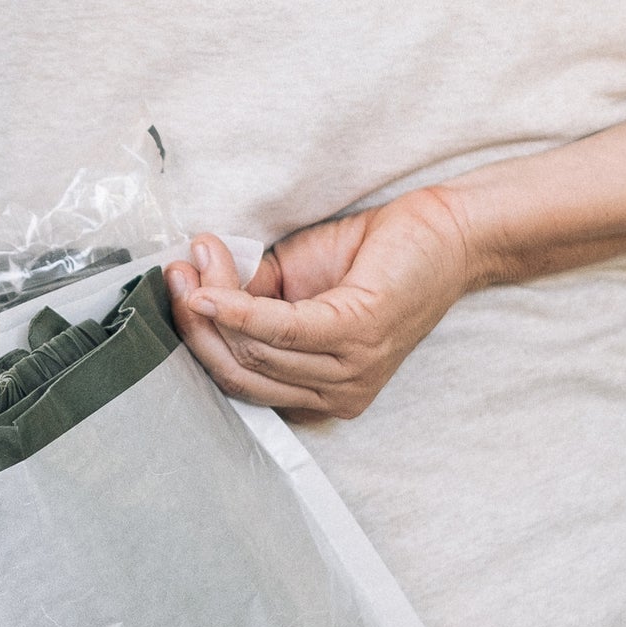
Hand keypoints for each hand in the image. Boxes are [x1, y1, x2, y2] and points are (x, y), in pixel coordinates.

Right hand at [166, 186, 476, 420]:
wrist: (449, 232)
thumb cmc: (376, 256)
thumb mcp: (295, 282)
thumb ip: (251, 298)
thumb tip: (199, 288)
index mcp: (321, 392)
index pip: (242, 380)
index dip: (200, 339)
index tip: (176, 290)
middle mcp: (336, 394)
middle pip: (240, 371)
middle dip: (197, 325)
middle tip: (176, 276)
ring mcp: (349, 372)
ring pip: (254, 350)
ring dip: (215, 302)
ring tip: (197, 261)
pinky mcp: (357, 336)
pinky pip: (281, 329)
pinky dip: (239, 308)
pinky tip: (212, 288)